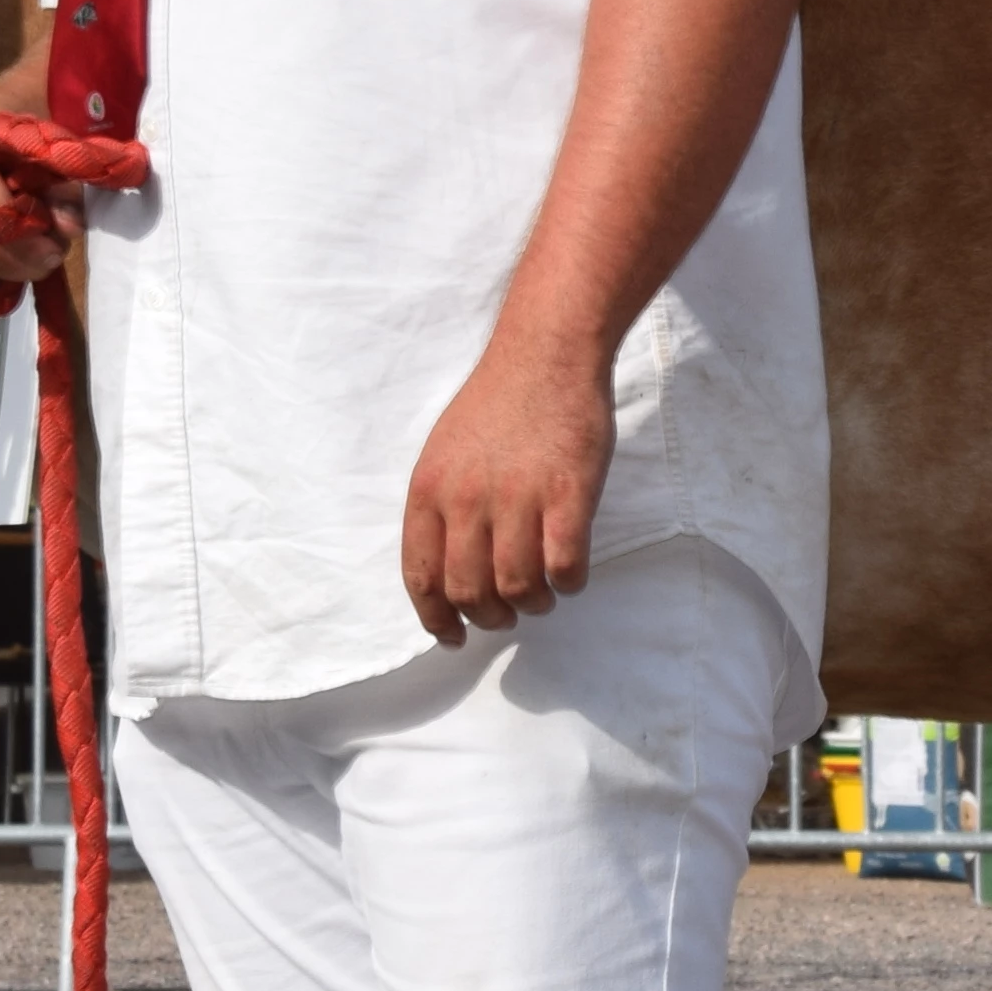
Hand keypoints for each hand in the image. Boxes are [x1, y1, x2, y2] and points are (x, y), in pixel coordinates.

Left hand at [399, 328, 613, 643]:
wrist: (546, 354)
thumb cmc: (498, 403)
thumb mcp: (444, 452)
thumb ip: (442, 506)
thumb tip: (449, 567)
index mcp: (430, 491)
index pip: (421, 576)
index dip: (435, 618)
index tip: (453, 635)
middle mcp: (468, 500)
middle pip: (468, 592)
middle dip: (488, 618)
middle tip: (507, 614)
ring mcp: (519, 498)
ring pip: (517, 588)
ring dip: (532, 605)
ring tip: (542, 595)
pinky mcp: (568, 494)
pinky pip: (564, 567)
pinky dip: (567, 583)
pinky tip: (570, 573)